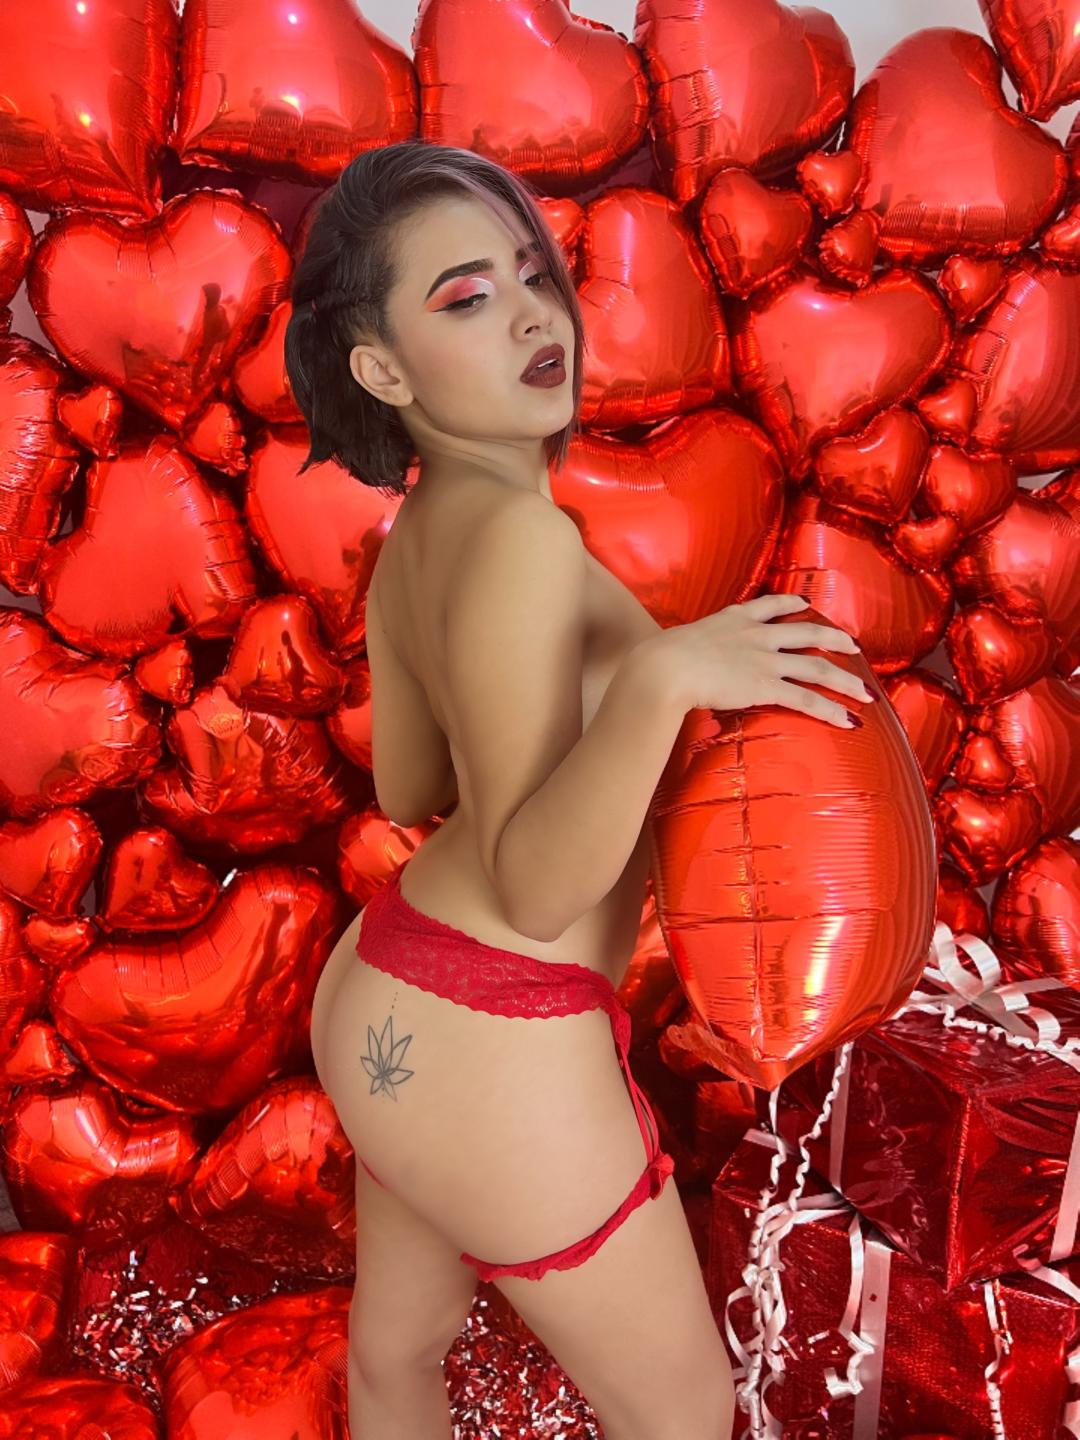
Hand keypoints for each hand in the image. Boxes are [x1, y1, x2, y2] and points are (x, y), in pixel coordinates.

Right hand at [643, 593, 874, 728]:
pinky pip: (807, 699)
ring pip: (818, 668)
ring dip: (846, 681)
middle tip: (854, 646)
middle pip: (808, 632)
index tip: (806, 605)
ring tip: (866, 692)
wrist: (664, 666)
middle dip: (835, 638)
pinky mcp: (766, 686)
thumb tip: (683, 657)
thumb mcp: (681, 640)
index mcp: (735, 618)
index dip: (793, 604)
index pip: (772, 604)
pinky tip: (847, 720)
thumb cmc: (659, 657)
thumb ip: (695, 646)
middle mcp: (757, 635)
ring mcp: (765, 660)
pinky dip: (831, 711)